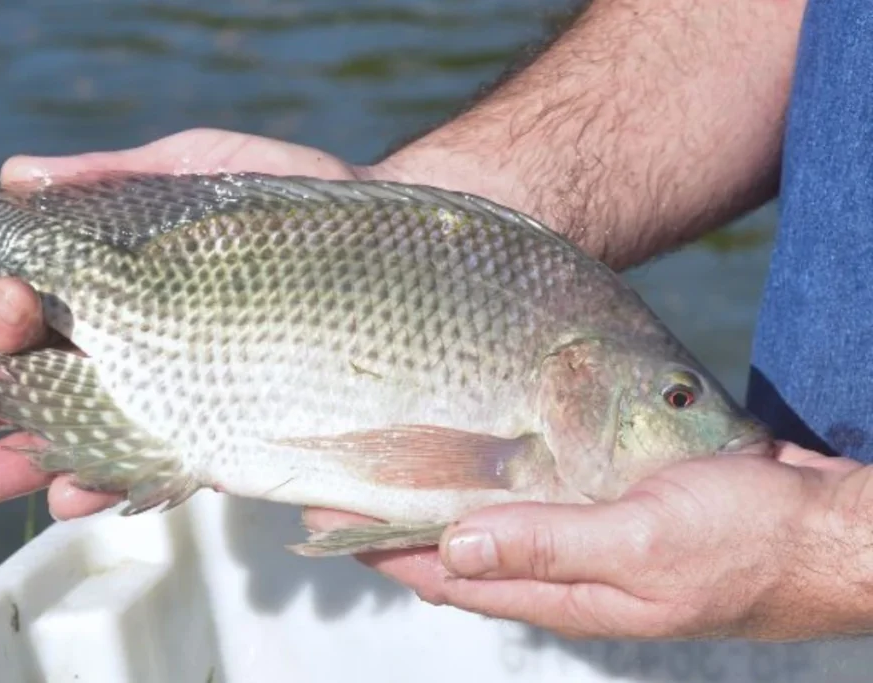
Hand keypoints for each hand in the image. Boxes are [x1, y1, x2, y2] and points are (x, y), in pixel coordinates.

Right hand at [0, 128, 385, 518]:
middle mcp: (132, 348)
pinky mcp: (220, 435)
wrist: (380, 254)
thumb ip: (113, 177)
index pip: (37, 308)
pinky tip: (73, 497)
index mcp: (114, 288)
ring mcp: (173, 397)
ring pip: (81, 436)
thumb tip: (16, 175)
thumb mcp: (196, 171)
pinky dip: (108, 485)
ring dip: (25, 459)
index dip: (3, 311)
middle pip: (40, 381)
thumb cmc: (282, 206)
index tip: (1, 302)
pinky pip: (154, 469)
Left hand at [304, 443, 872, 640]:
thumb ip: (549, 546)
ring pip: (499, 528)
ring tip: (396, 471)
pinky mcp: (617, 513)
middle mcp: (570, 575)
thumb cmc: (747, 541)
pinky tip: (487, 461)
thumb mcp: (643, 543)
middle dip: (399, 527)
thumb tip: (452, 551)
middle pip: (463, 555)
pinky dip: (500, 487)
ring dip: (445, 504)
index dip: (385, 551)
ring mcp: (594, 546)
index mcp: (568, 595)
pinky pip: (540, 503)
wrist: (830, 534)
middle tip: (341, 487)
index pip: (450, 578)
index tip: (327, 520)